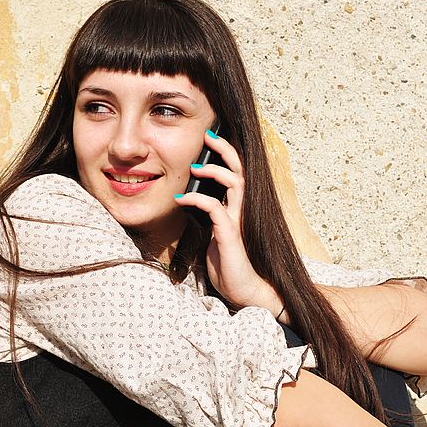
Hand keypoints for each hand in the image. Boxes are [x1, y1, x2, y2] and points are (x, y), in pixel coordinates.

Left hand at [174, 130, 279, 311]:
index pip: (234, 174)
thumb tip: (187, 203)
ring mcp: (237, 221)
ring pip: (234, 183)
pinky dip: (196, 200)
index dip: (224, 155)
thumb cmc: (229, 266)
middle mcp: (240, 210)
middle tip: (209, 134)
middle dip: (225, 149)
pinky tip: (180, 199)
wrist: (245, 291)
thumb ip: (206, 219)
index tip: (209, 140)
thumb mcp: (213, 237)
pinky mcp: (230, 234)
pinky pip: (215, 208)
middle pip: (239, 169)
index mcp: (236, 209)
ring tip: (194, 167)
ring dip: (214, 171)